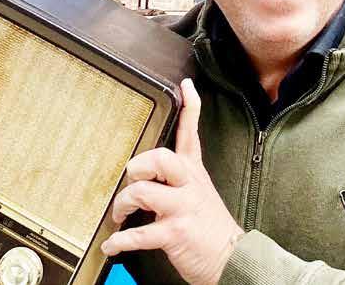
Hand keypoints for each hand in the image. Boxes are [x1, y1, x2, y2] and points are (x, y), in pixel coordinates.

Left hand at [101, 79, 243, 284]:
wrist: (233, 259)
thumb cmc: (209, 228)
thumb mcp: (200, 193)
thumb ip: (179, 177)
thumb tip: (147, 170)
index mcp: (193, 174)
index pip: (191, 134)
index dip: (190, 108)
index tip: (185, 85)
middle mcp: (188, 186)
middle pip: (161, 158)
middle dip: (138, 166)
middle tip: (131, 178)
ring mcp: (182, 209)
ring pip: (142, 193)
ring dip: (122, 205)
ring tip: (118, 215)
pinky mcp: (175, 233)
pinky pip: (138, 234)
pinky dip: (118, 242)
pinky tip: (112, 246)